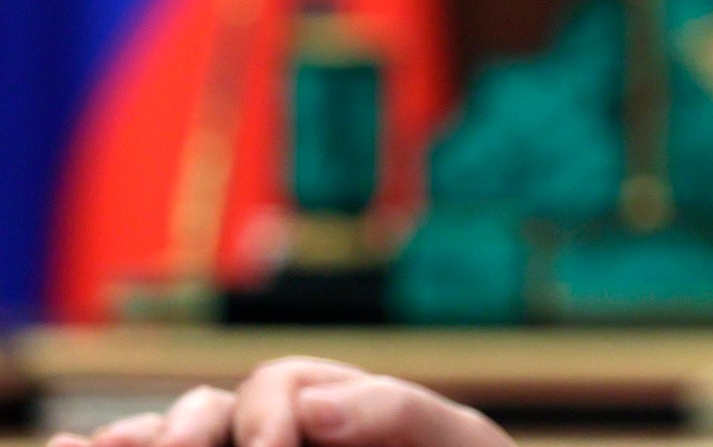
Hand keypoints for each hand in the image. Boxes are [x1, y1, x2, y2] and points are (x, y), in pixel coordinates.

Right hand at [49, 358, 515, 446]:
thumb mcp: (454, 437)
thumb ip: (396, 410)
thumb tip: (310, 409)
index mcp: (332, 398)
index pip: (279, 386)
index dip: (267, 419)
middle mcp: (281, 425)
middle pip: (209, 410)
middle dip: (188, 432)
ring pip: (175, 439)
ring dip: (143, 444)